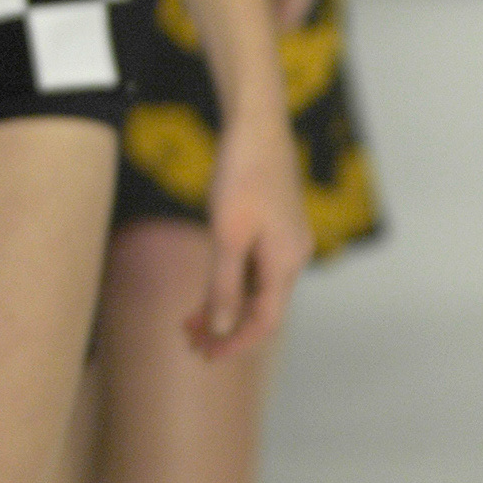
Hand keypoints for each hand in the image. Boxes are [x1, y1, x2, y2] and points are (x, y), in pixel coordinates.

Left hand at [187, 102, 310, 357]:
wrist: (257, 126)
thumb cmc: (242, 176)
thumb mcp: (227, 234)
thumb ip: (225, 284)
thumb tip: (222, 327)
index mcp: (287, 262)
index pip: (265, 322)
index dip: (236, 343)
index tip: (207, 356)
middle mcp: (293, 256)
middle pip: (261, 308)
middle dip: (226, 328)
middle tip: (189, 342)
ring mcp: (286, 241)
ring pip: (257, 289)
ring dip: (226, 307)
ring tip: (190, 321)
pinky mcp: (276, 227)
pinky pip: (256, 268)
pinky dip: (232, 283)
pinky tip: (208, 288)